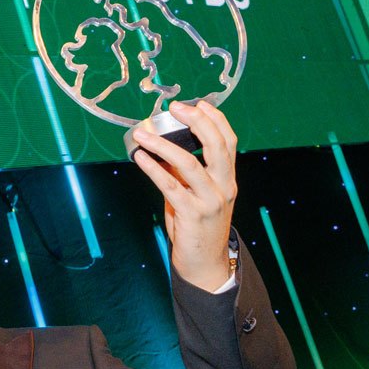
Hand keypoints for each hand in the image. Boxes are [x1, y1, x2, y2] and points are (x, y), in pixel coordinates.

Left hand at [130, 100, 236, 291]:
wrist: (206, 265)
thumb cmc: (198, 227)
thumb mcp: (197, 195)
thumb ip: (186, 174)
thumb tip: (163, 150)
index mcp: (228, 179)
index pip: (229, 142)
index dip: (215, 120)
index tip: (198, 103)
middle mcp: (225, 187)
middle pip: (217, 146)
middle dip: (197, 122)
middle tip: (175, 108)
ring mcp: (211, 201)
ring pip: (190, 164)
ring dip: (163, 145)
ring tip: (142, 134)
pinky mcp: (193, 215)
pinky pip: (170, 186)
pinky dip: (153, 169)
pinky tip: (140, 158)